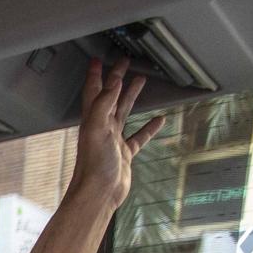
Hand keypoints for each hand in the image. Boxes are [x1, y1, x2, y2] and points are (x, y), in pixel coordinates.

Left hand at [69, 57, 164, 210]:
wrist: (99, 193)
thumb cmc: (94, 165)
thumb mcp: (97, 128)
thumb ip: (103, 104)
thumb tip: (113, 81)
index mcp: (93, 120)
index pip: (94, 91)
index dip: (96, 74)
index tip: (98, 59)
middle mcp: (101, 127)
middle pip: (110, 97)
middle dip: (116, 78)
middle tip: (123, 63)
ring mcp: (113, 140)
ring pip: (124, 112)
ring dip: (131, 96)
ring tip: (140, 80)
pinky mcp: (125, 153)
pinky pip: (139, 136)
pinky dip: (149, 127)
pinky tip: (159, 120)